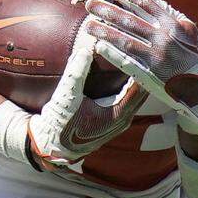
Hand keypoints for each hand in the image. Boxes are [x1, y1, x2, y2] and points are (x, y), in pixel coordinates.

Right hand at [25, 27, 145, 168]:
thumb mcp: (66, 97)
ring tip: (139, 58)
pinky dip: (130, 86)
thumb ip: (76, 73)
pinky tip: (126, 72)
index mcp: (118, 115)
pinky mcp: (114, 120)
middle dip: (143, 72)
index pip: (140, 87)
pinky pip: (129, 99)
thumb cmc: (60, 126)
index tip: (144, 51)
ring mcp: (120, 121)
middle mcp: (124, 119)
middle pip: (143, 91)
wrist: (52, 147)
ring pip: (137, 95)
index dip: (142, 69)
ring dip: (137, 79)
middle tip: (145, 51)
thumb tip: (85, 50)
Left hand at [85, 0, 197, 134]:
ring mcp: (156, 55)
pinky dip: (111, 53)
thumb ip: (165, 10)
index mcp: (172, 23)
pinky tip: (98, 46)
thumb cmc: (191, 51)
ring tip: (88, 24)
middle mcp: (164, 37)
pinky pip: (126, 61)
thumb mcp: (186, 28)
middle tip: (89, 3)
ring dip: (104, 31)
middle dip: (108, 10)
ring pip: (125, 40)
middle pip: (130, 20)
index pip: (144, 2)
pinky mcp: (150, 72)